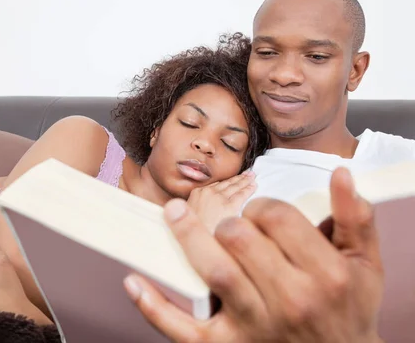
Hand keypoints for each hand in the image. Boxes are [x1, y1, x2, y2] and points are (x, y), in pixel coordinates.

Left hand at [125, 167, 383, 342]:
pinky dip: (154, 307)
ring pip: (212, 270)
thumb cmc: (349, 309)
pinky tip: (134, 283)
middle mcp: (289, 300)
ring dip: (187, 237)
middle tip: (234, 224)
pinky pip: (183, 328)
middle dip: (231, 220)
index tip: (262, 213)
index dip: (263, 206)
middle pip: (239, 237)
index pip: (276, 217)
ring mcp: (253, 325)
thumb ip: (355, 217)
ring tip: (174, 213)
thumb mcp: (365, 263)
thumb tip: (340, 173)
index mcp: (323, 274)